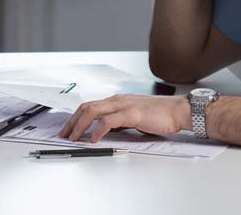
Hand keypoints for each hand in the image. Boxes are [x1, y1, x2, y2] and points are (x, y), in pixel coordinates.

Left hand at [59, 94, 191, 142]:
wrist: (177, 111)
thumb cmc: (159, 115)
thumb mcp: (134, 117)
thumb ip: (119, 122)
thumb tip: (105, 132)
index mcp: (117, 100)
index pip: (90, 106)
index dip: (76, 118)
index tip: (68, 129)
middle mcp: (117, 100)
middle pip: (86, 107)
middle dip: (72, 122)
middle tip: (63, 134)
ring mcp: (123, 105)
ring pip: (93, 111)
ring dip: (80, 126)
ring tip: (73, 137)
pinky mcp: (131, 113)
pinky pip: (109, 121)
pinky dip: (98, 130)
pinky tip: (93, 139)